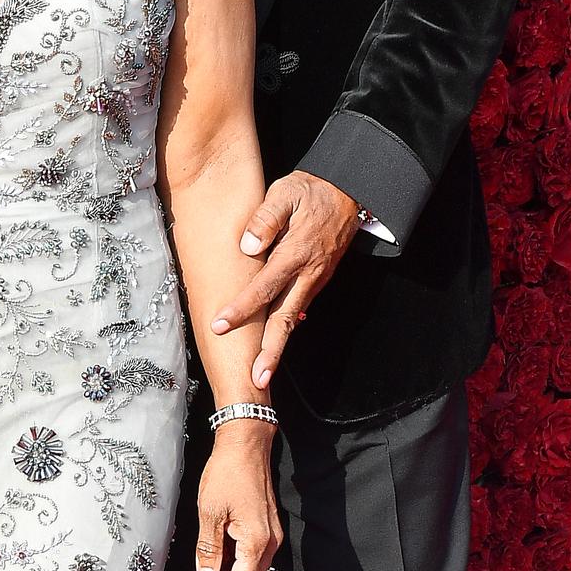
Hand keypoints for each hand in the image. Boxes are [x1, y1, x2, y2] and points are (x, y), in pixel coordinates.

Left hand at [184, 423, 282, 570]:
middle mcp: (271, 543)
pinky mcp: (268, 529)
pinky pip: (254, 559)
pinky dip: (237, 567)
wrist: (246, 446)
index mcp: (257, 542)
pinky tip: (218, 562)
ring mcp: (272, 536)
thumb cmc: (227, 473)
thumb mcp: (209, 513)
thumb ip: (208, 550)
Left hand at [212, 171, 365, 390]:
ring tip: (262, 374)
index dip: (241, 308)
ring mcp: (315, 280)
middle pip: (285, 318)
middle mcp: (308, 274)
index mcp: (296, 253)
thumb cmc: (311, 190)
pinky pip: (297, 309)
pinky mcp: (316, 281)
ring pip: (293, 318)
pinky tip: (272, 347)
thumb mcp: (286, 192)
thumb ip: (266, 217)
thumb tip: (248, 246)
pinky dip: (284, 330)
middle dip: (270, 351)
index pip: (263, 286)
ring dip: (278, 347)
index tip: (220, 325)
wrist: (349, 192)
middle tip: (256, 379)